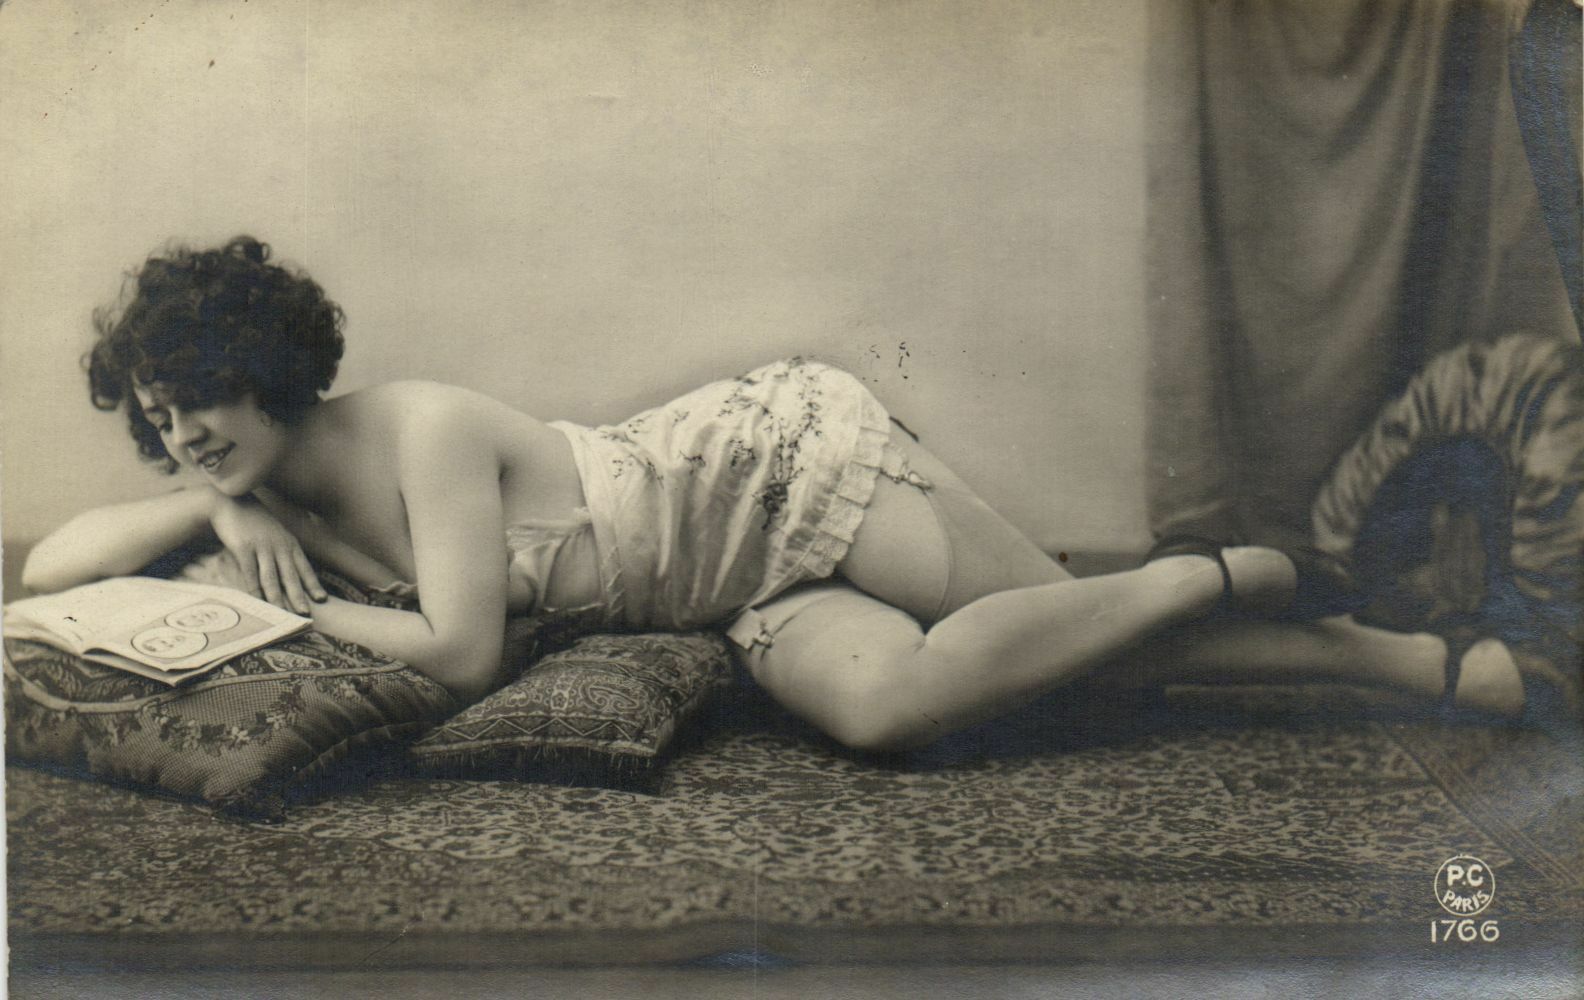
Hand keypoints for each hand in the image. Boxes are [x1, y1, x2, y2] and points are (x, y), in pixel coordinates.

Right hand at [209, 495, 326, 612]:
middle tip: (306, 614)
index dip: (313, 584)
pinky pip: (250, 573)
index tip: (322, 600)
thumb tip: (294, 569)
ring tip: (283, 614)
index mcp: (289, 543)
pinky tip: (257, 602)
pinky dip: (254, 589)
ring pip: (272, 577)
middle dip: (299, 596)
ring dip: (278, 598)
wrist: (232, 504)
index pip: (304, 567)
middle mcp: (279, 546)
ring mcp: (261, 547)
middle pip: (291, 576)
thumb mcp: (276, 534)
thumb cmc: (255, 521)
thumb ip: (284, 550)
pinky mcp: (243, 548)